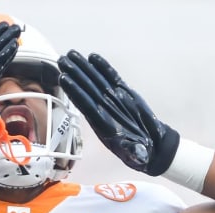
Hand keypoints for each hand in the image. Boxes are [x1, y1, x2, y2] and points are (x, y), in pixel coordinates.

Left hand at [57, 50, 179, 175]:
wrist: (151, 147)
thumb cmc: (141, 153)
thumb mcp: (138, 156)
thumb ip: (135, 153)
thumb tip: (137, 155)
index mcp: (103, 125)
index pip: (86, 105)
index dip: (75, 91)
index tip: (64, 78)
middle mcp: (104, 110)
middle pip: (87, 89)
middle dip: (75, 74)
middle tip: (63, 59)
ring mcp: (113, 101)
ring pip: (96, 81)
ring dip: (84, 68)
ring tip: (72, 54)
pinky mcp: (124, 94)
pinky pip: (112, 79)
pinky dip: (104, 68)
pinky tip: (93, 57)